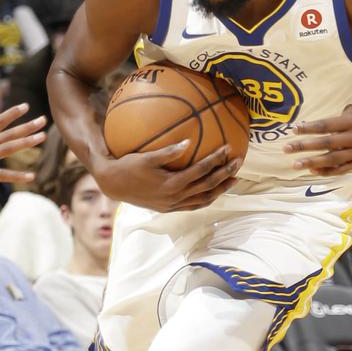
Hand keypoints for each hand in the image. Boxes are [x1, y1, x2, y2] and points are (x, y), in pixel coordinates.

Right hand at [94, 142, 240, 212]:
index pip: (201, 171)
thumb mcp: (146, 157)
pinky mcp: (169, 208)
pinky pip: (194, 205)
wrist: (113, 185)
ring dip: (220, 190)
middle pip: (208, 186)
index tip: (228, 148)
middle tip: (238, 162)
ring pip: (204, 199)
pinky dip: (206, 198)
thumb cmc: (128, 167)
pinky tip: (213, 191)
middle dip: (225, 175)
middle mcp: (175, 197)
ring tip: (233, 180)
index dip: (216, 160)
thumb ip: (168, 151)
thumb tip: (188, 142)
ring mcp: (173, 205)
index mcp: (172, 184)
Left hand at [284, 102, 351, 176]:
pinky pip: (343, 169)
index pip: (327, 125)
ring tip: (295, 164)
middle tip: (286, 149)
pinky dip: (328, 171)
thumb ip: (338, 118)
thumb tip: (317, 127)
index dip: (309, 128)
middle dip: (305, 147)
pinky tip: (313, 170)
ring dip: (312, 162)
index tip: (293, 131)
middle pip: (327, 143)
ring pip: (333, 159)